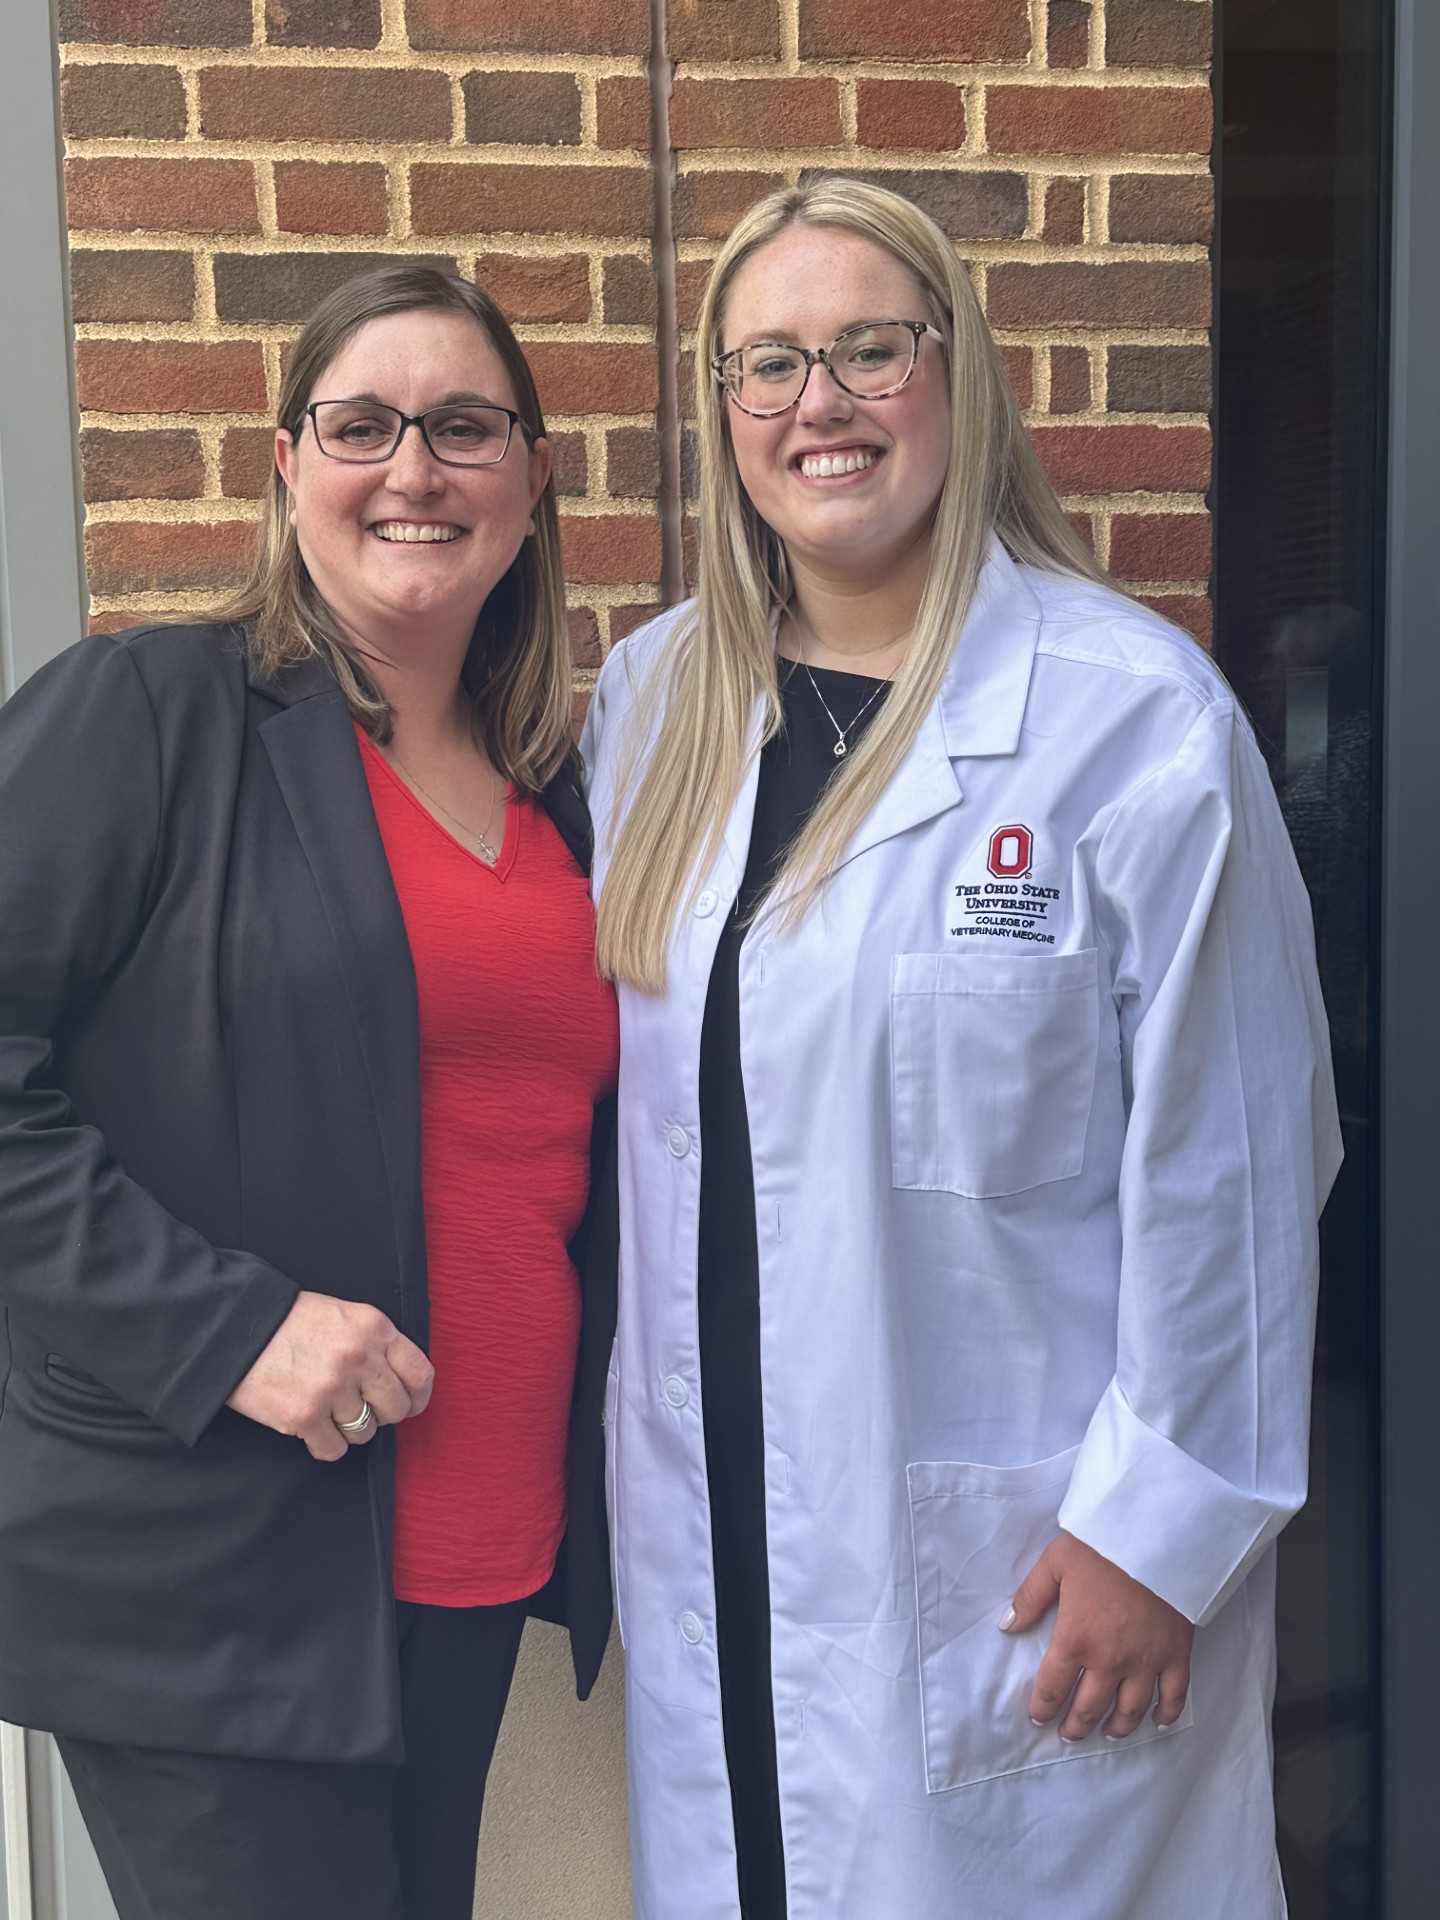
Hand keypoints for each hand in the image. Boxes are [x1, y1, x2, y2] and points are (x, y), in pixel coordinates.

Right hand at [226, 1290, 433, 1462]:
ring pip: (366, 1432)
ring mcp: (332, 1388)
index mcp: (374, 1327)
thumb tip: (400, 1381)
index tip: (410, 1404)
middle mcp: (359, 1357)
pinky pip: (334, 1449)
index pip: (420, 1373)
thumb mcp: (344, 1316)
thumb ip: (375, 1343)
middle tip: (361, 1408)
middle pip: (396, 1408)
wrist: (236, 1328)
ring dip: (350, 1429)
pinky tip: (312, 1427)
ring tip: (329, 1412)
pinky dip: (325, 1444)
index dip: (418, 1396)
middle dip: (382, 1414)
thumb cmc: (289, 1321)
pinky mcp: (304, 1416)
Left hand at [1003, 1531, 1192, 1740]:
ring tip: (1107, 1734)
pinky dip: (1166, 1714)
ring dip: (1116, 1728)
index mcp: (1076, 1639)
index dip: (1043, 1707)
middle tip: (1069, 1734)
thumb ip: (1030, 1597)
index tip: (1038, 1717)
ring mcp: (1146, 1661)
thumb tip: (1008, 1626)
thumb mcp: (1055, 1563)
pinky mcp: (1176, 1654)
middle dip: (1076, 1726)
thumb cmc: (1101, 1547)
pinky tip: (1157, 1722)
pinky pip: (1174, 1696)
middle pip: (1089, 1708)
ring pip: (1129, 1710)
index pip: (1053, 1687)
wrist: (1156, 1536)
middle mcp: (1109, 1660)